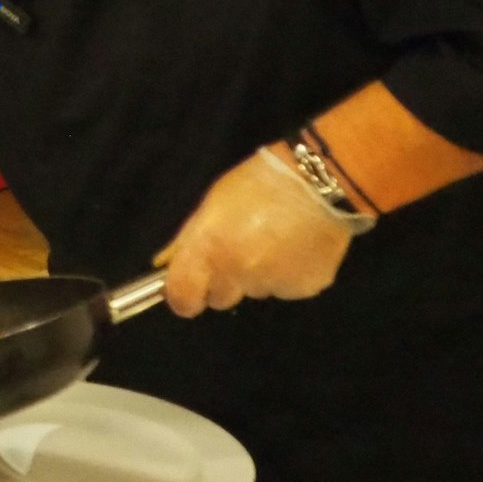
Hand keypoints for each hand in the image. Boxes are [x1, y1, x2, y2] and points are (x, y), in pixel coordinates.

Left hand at [153, 147, 363, 317]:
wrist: (317, 182)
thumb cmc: (255, 185)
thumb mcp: (211, 206)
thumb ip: (187, 241)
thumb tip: (165, 265)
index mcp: (209, 250)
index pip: (183, 299)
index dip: (182, 297)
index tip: (188, 288)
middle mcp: (238, 273)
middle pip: (219, 298)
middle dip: (223, 281)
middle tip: (238, 250)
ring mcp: (273, 284)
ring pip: (253, 291)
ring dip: (256, 275)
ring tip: (272, 241)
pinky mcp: (304, 289)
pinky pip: (284, 289)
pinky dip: (286, 275)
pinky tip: (295, 248)